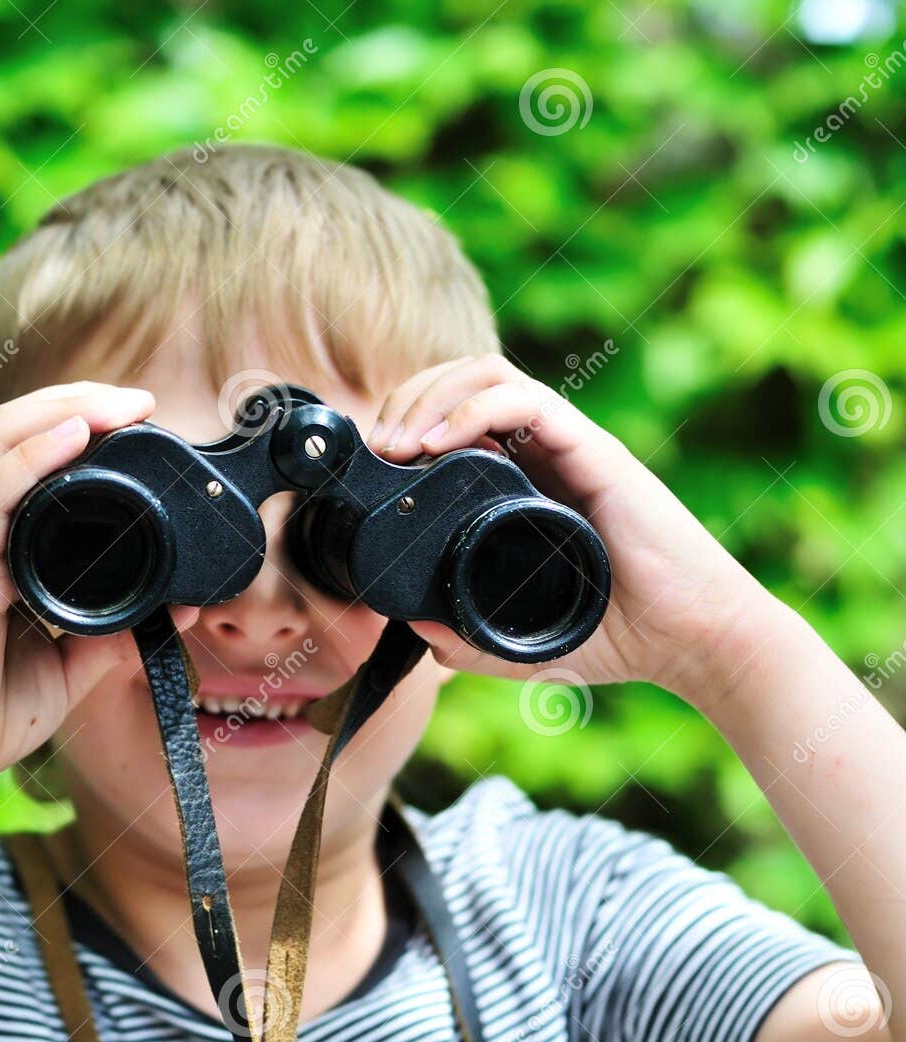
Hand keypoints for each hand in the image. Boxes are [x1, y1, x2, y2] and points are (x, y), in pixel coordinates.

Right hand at [0, 382, 193, 815]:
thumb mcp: (67, 670)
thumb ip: (113, 635)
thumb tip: (177, 606)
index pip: (28, 460)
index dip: (76, 425)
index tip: (136, 420)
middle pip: (13, 434)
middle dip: (77, 400)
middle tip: (139, 401)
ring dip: (62, 409)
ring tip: (115, 404)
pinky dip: (34, 456)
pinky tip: (73, 434)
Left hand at [369, 355, 771, 699]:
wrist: (691, 642)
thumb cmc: (616, 635)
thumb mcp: (518, 643)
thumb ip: (466, 638)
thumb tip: (414, 629)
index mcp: (522, 479)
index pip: (454, 413)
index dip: (406, 421)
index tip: (373, 464)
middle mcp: (543, 451)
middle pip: (461, 380)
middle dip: (407, 400)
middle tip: (378, 448)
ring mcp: (569, 446)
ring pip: (487, 374)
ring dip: (430, 396)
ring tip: (397, 444)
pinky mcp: (595, 451)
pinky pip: (527, 401)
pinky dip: (472, 410)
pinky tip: (437, 443)